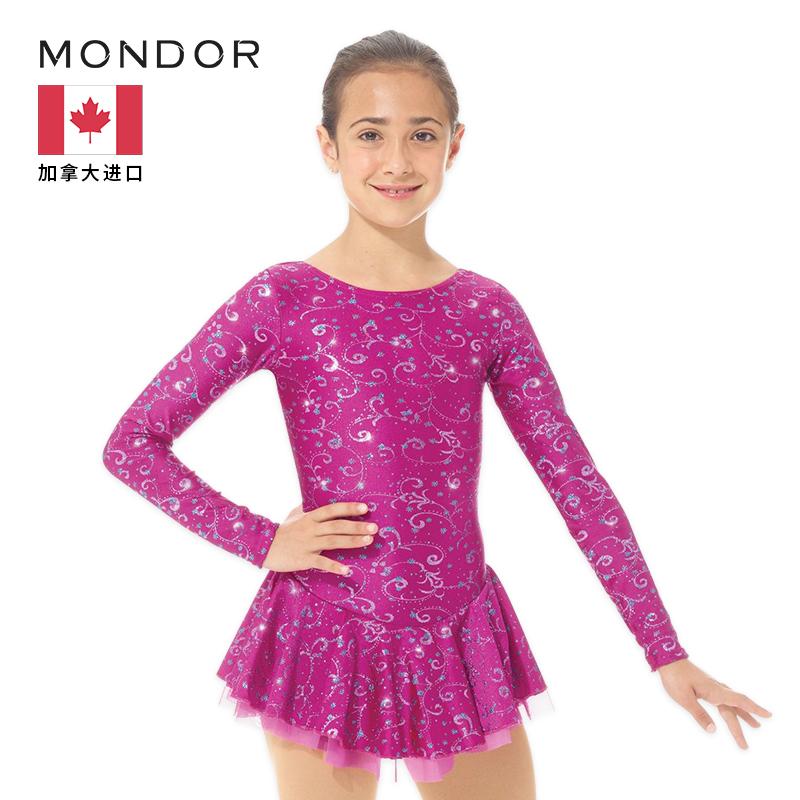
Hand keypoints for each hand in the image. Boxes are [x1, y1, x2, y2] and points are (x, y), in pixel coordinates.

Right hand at [261, 501, 376, 574]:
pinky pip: (321, 563)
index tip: (365, 507)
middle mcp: (311, 529)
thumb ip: (306, 507)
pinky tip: (347, 570)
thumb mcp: (293, 515)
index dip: (348, 508)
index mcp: (310, 517)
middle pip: (337, 526)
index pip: (332, 510)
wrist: (263, 547)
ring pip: (333, 542)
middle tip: (374, 527)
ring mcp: (308, 544)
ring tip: (368, 541)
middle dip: (357, 526)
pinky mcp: (303, 559)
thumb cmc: (282, 531)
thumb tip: (313, 496)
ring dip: (352, 541)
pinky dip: (334, 566)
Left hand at [656, 658, 771, 748]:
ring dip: (741, 714)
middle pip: (734, 708)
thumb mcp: (684, 699)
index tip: (768, 715)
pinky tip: (731, 708)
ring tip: (754, 725)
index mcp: (714, 691)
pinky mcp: (705, 684)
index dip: (754, 709)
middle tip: (745, 747)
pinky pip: (723, 697)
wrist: (666, 658)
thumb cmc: (674, 677)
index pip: (739, 701)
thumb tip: (714, 731)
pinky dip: (731, 705)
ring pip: (730, 703)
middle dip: (741, 726)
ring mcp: (711, 685)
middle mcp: (716, 688)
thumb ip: (699, 714)